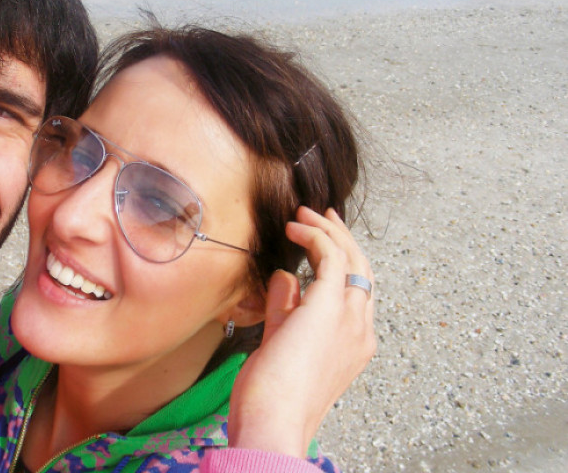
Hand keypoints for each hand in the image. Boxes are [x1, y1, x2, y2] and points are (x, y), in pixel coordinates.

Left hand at [228, 206, 375, 456]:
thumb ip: (285, 308)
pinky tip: (295, 227)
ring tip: (303, 214)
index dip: (340, 258)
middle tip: (318, 214)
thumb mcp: (280, 342)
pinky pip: (331, 257)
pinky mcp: (330, 307)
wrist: (274, 419)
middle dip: (340, 236)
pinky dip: (315, 236)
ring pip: (351, 258)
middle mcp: (361, 329)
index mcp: (354, 343)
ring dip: (327, 230)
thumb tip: (286, 275)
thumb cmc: (272, 394)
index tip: (319, 236)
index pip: (354, 290)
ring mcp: (350, 318)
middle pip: (361, 269)